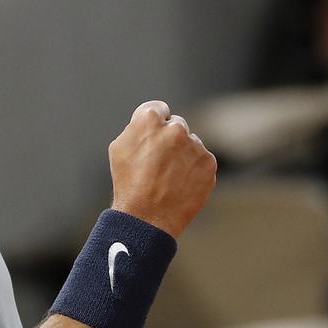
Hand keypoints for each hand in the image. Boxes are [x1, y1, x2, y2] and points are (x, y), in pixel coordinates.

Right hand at [108, 100, 216, 237]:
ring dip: (183, 155)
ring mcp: (195, 145)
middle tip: (159, 163)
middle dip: (170, 139)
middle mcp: (176, 128)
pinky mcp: (208, 163)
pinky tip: (180, 184)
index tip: (153, 138)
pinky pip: (201, 160)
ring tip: (168, 178)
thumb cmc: (128, 183)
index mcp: (150, 119)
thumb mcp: (119, 148)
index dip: (154, 124)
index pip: (158, 109)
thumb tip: (153, 120)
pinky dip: (194, 170)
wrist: (147, 218)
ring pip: (191, 144)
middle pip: (176, 126)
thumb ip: (137, 127)